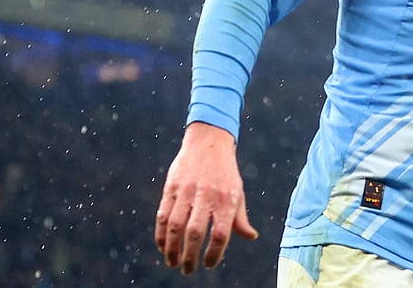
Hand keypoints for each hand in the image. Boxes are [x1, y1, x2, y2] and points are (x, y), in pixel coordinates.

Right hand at [155, 122, 257, 274]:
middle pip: (195, 233)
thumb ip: (240, 218)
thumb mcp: (238, 193)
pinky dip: (161, 234)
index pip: (220, 234)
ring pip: (175, 226)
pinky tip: (163, 246)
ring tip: (173, 262)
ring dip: (172, 249)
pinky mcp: (171, 187)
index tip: (209, 265)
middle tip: (188, 270)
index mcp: (226, 200)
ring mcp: (187, 191)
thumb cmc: (226, 173)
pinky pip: (163, 215)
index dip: (214, 253)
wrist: (209, 142)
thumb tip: (251, 236)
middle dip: (189, 256)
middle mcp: (206, 196)